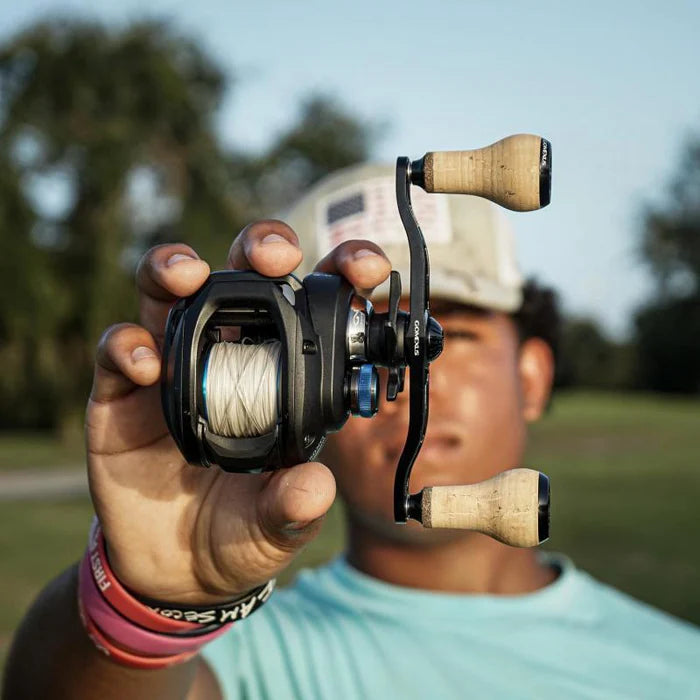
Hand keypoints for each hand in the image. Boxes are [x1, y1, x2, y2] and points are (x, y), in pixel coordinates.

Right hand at [85, 220, 390, 602]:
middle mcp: (229, 353)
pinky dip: (129, 346)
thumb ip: (295, 507)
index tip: (364, 269)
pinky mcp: (122, 391)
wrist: (174, 568)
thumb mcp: (276, 527)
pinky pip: (119, 348)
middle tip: (275, 257)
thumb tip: (316, 487)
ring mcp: (174, 365)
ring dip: (177, 268)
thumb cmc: (240, 533)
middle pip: (244, 275)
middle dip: (260, 247)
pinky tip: (148, 367)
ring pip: (169, 291)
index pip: (314, 306)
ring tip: (189, 276)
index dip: (339, 274)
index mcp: (284, 373)